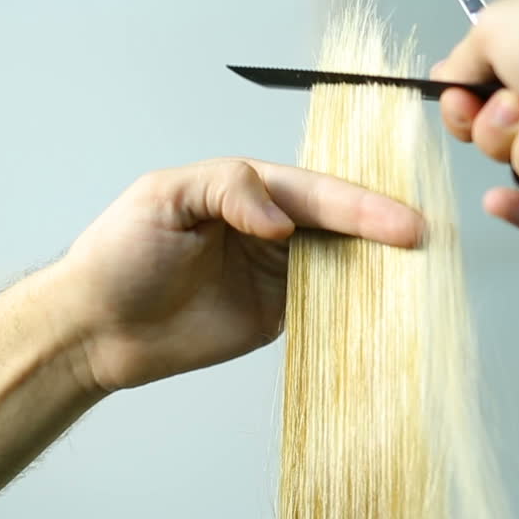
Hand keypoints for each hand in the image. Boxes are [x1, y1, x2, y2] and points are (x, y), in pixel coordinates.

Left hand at [55, 158, 422, 392]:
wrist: (93, 329)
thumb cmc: (119, 253)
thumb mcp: (164, 196)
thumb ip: (228, 189)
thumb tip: (282, 221)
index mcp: (248, 190)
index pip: (316, 192)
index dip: (360, 205)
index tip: (397, 222)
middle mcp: (270, 226)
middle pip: (339, 222)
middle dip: (383, 227)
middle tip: (424, 239)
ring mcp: (276, 271)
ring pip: (341, 260)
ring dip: (378, 264)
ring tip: (421, 269)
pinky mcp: (277, 314)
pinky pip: (326, 304)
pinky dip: (358, 303)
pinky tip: (385, 302)